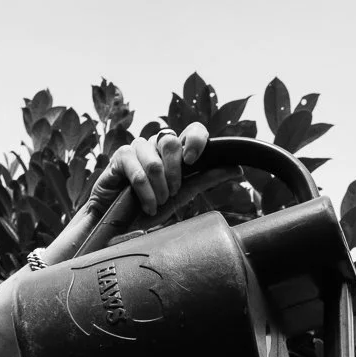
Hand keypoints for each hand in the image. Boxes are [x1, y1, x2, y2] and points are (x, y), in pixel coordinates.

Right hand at [54, 120, 211, 258]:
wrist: (118, 225)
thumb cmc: (149, 208)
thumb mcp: (182, 195)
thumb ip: (206, 179)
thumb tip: (237, 169)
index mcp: (175, 153)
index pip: (192, 130)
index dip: (196, 141)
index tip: (192, 161)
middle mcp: (157, 146)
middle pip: (172, 141)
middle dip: (175, 174)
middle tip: (170, 194)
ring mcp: (138, 149)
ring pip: (156, 160)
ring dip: (159, 189)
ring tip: (156, 204)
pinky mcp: (120, 157)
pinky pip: (138, 170)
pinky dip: (144, 192)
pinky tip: (145, 205)